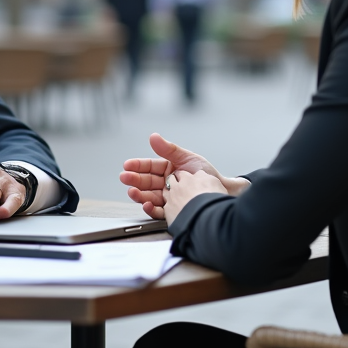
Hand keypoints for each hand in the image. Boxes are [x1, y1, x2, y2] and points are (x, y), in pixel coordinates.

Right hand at [120, 133, 246, 219]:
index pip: (150, 166)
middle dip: (134, 180)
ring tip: (133, 192)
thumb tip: (153, 137)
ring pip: (149, 196)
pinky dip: (151, 208)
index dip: (138, 166)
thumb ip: (169, 149)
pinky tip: (147, 204)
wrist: (222, 192)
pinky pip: (159, 211)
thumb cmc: (207, 175)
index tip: (127, 165)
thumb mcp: (188, 158)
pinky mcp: (172, 210)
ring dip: (139, 194)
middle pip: (146, 182)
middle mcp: (166, 183)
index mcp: (168, 169)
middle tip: (125, 178)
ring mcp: (168, 197)